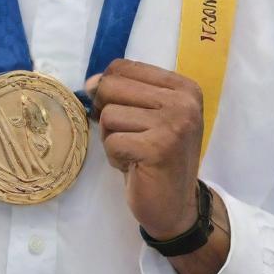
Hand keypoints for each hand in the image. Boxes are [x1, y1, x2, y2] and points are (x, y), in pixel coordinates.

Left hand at [88, 58, 203, 238]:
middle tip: (129, 136)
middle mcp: (183, 101)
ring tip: (134, 152)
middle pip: (111, 86)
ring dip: (112, 138)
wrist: (176, 206)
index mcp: (182, 86)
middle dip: (108, 114)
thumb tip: (90, 82)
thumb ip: (121, 92)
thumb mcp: (145, 115)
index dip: (108, 90)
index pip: (123, 67)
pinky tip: (135, 165)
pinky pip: (112, 141)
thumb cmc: (156, 156)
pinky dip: (115, 156)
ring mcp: (174, 124)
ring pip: (108, 115)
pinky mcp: (159, 148)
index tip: (125, 114)